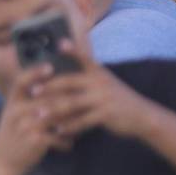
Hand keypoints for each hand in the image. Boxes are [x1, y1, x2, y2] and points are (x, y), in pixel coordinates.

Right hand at [0, 64, 73, 174]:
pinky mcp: (35, 140)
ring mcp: (26, 125)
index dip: (35, 72)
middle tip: (81, 96)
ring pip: (56, 116)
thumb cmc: (10, 137)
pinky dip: (65, 140)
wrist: (2, 162)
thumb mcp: (11, 116)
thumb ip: (24, 103)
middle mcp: (17, 111)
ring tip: (82, 121)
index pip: (21, 81)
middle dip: (65, 97)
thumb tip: (43, 89)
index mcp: (11, 103)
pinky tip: (69, 144)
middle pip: (46, 97)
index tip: (50, 67)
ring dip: (71, 120)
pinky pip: (57, 136)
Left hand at [31, 41, 154, 140]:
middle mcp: (99, 82)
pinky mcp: (106, 115)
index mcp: (98, 72)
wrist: (143, 116)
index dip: (71, 50)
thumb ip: (87, 78)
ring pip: (72, 103)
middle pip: (69, 82)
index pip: (83, 57)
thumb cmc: (118, 99)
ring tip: (39, 114)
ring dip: (53, 109)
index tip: (58, 43)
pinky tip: (58, 130)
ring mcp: (103, 98)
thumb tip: (63, 77)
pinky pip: (82, 121)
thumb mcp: (105, 82)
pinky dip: (69, 126)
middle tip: (32, 90)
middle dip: (48, 86)